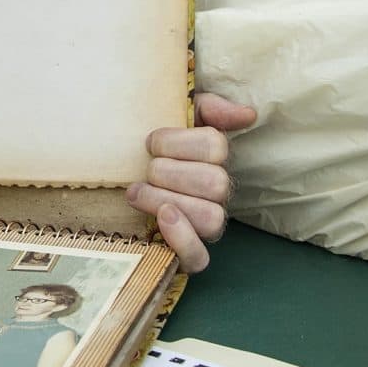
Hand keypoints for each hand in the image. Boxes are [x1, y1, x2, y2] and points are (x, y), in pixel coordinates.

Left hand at [128, 92, 256, 272]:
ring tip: (136, 192)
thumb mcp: (177, 116)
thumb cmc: (152, 147)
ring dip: (167, 201)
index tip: (149, 141)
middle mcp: (218, 194)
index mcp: (215, 160)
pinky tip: (161, 218)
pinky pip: (200, 259)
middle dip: (170, 172)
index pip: (216, 147)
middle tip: (145, 169)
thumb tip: (247, 114)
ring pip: (211, 219)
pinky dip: (183, 240)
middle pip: (216, 184)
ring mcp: (206, 225)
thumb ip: (209, 107)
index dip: (179, 142)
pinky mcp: (189, 255)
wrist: (119, 174)